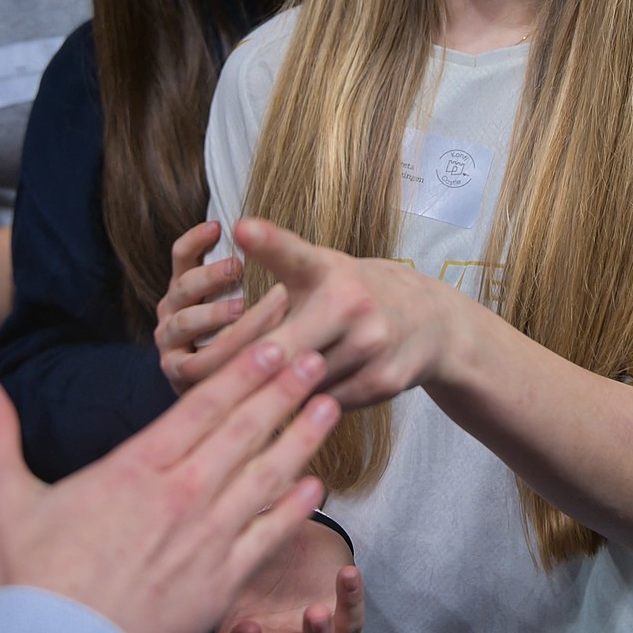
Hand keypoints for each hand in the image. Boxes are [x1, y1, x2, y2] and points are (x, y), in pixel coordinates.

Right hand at [0, 342, 340, 632]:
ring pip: (266, 478)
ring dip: (301, 439)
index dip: (242, 372)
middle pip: (244, 432)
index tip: (274, 343)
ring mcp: (205, 541)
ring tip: (330, 407)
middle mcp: (179, 497)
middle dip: (284, 391)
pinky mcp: (218, 584)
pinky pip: (267, 537)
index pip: (201, 408)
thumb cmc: (22, 583)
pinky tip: (317, 487)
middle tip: (317, 357)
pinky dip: (296, 510)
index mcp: (133, 470)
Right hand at [159, 220, 291, 391]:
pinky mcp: (175, 370)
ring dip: (212, 314)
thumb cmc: (243, 326)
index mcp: (185, 285)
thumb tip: (261, 233)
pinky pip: (191, 363)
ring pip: (185, 322)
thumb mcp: (246, 292)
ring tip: (241, 307)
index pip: (182, 255)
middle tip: (239, 267)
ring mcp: (169, 340)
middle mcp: (172, 309)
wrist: (233, 378)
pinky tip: (236, 351)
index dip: (196, 240)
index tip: (217, 227)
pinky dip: (212, 355)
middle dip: (210, 276)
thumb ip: (244, 270)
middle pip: (184, 286)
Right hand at [215, 526, 363, 632]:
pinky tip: (348, 576)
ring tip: (316, 614)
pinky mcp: (343, 630)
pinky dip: (351, 603)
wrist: (295, 546)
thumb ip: (226, 576)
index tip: (247, 628)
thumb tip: (215, 551)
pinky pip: (350, 627)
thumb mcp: (235, 568)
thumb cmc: (256, 562)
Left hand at [235, 217, 463, 408]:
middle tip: (204, 376)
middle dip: (246, 366)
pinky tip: (310, 391)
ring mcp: (372, 343)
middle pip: (281, 348)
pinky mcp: (384, 380)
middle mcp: (352, 302)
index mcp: (328, 270)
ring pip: (300, 383)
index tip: (243, 228)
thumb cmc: (352, 296)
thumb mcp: (319, 273)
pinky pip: (326, 404)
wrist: (429, 322)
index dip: (268, 242)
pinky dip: (310, 402)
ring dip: (280, 388)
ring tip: (271, 381)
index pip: (295, 256)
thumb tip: (213, 319)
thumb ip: (272, 289)